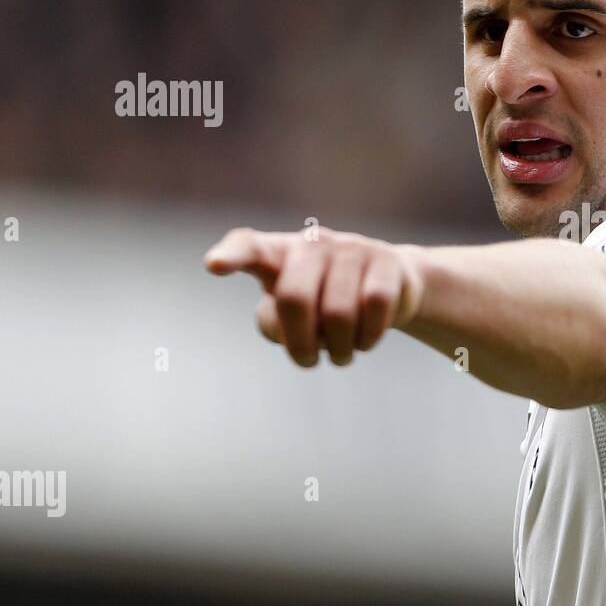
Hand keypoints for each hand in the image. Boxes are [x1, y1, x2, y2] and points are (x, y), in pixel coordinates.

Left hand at [204, 226, 421, 366]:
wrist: (392, 285)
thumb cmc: (324, 303)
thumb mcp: (290, 316)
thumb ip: (274, 323)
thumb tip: (286, 327)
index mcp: (277, 254)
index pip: (248, 248)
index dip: (231, 258)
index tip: (213, 266)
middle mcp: (312, 244)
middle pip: (293, 299)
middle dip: (300, 344)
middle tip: (308, 362)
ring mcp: (351, 248)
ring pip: (338, 313)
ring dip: (338, 350)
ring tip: (341, 355)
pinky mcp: (386, 261)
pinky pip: (374, 307)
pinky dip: (367, 338)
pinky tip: (364, 342)